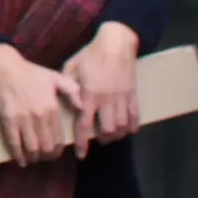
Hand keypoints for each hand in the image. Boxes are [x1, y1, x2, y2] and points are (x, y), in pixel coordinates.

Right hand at [0, 43, 82, 167]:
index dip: (58, 150)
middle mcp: (39, 116)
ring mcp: (22, 119)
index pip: (58, 137)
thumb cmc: (32, 73)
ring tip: (34, 157)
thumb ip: (72, 91)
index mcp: (52, 108)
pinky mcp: (8, 120)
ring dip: (34, 157)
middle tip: (45, 157)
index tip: (56, 153)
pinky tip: (21, 161)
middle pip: (46, 146)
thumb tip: (82, 107)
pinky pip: (14, 142)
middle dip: (47, 156)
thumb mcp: (56, 77)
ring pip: (31, 147)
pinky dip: (18, 155)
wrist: (5, 67)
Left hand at [62, 23, 142, 153]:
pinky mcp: (133, 94)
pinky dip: (132, 126)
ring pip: (122, 126)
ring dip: (117, 135)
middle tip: (98, 140)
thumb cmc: (91, 54)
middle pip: (107, 130)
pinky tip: (128, 130)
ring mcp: (122, 98)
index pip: (84, 125)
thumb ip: (67, 86)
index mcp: (89, 94)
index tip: (80, 154)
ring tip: (111, 136)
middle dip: (102, 139)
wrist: (117, 43)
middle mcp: (106, 100)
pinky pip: (136, 116)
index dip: (82, 142)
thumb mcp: (72, 67)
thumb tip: (61, 100)